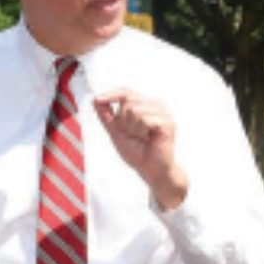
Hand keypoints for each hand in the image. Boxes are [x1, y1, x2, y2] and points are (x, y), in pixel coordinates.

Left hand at [93, 90, 187, 209]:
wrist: (151, 171)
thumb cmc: (137, 152)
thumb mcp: (116, 132)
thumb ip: (106, 116)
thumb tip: (95, 99)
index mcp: (145, 105)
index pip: (126, 92)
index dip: (112, 94)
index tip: (97, 99)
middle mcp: (156, 105)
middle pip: (128, 101)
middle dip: (124, 121)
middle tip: (135, 135)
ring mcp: (163, 113)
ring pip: (135, 110)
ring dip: (133, 128)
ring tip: (142, 138)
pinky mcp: (167, 122)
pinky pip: (144, 119)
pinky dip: (141, 131)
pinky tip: (149, 140)